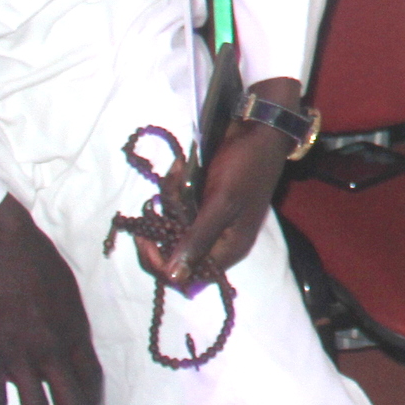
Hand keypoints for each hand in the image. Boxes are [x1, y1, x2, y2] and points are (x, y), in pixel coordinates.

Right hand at [0, 195, 102, 404]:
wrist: (1, 245)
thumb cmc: (36, 261)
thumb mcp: (68, 292)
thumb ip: (70, 324)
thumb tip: (71, 345)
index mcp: (76, 333)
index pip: (91, 379)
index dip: (93, 404)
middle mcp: (53, 352)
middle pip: (72, 404)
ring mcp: (20, 357)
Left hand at [135, 77, 300, 291]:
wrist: (259, 127)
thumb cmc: (246, 165)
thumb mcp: (222, 203)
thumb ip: (198, 240)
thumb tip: (175, 278)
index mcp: (230, 248)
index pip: (189, 276)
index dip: (163, 265)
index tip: (144, 239)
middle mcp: (221, 241)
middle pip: (178, 253)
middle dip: (164, 226)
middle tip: (158, 202)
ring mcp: (213, 221)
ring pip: (175, 228)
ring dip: (170, 201)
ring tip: (177, 174)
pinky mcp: (206, 203)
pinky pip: (180, 208)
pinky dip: (175, 191)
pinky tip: (180, 169)